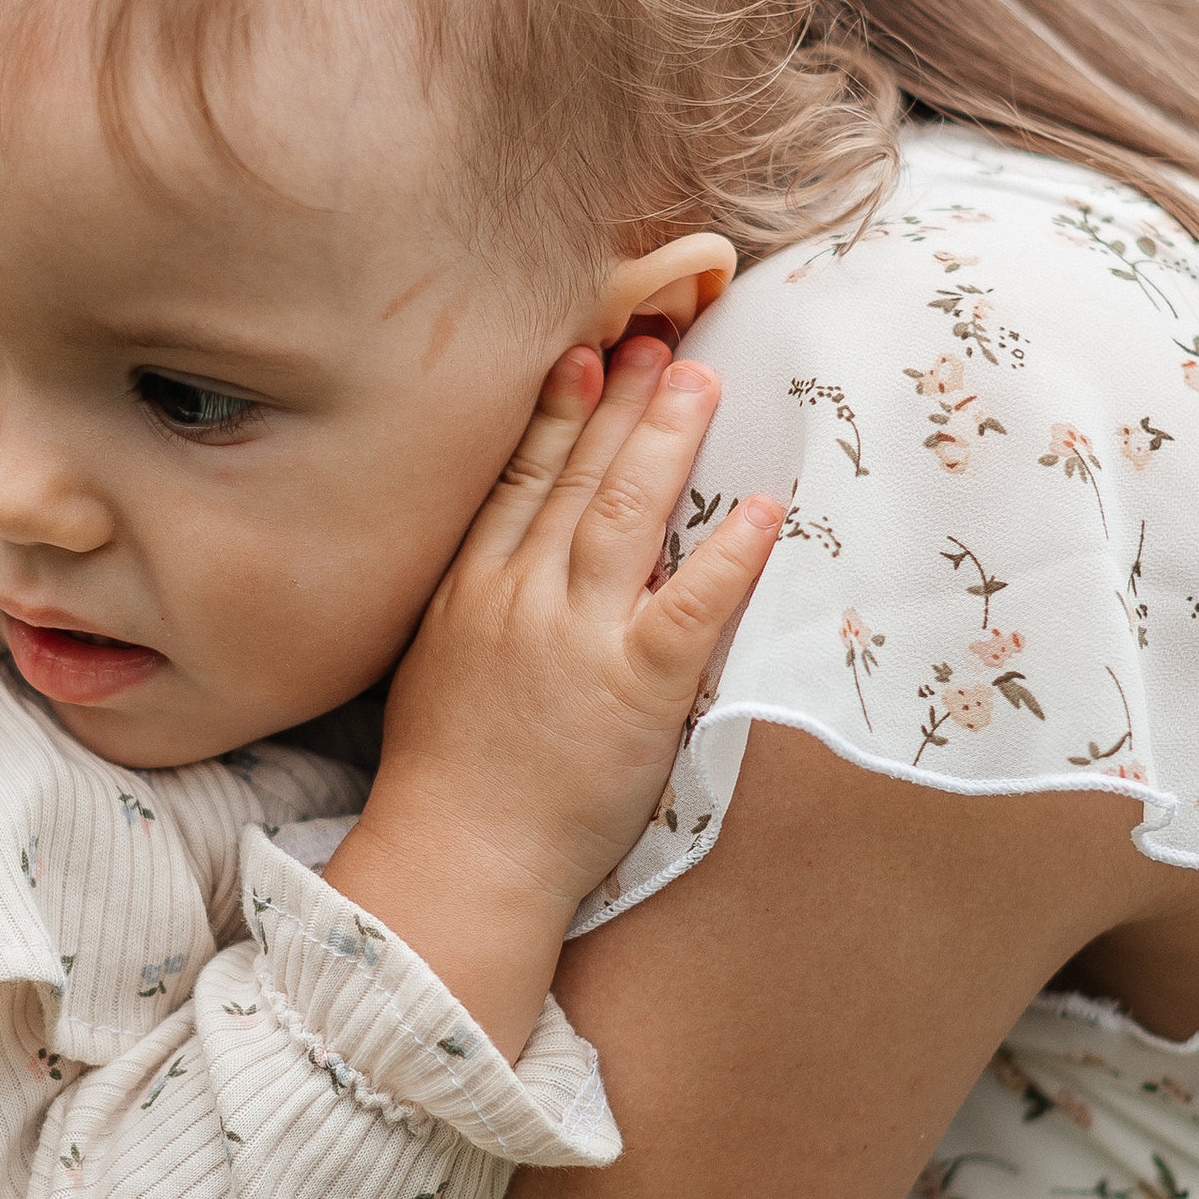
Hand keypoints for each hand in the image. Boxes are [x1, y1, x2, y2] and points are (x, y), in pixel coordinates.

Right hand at [324, 340, 779, 1054]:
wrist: (459, 859)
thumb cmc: (447, 779)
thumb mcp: (435, 667)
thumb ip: (472, 606)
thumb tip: (508, 563)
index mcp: (470, 590)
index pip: (521, 479)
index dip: (558, 411)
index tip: (587, 356)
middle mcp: (521, 596)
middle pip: (579, 476)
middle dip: (625, 401)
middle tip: (663, 340)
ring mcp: (579, 637)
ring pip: (629, 513)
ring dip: (670, 439)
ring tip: (705, 382)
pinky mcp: (638, 687)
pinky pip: (692, 605)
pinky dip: (729, 554)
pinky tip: (763, 509)